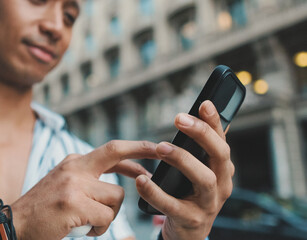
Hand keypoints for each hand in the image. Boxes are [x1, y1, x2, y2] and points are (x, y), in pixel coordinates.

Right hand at [11, 140, 157, 239]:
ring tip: (92, 223)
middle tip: (161, 151)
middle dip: (143, 148)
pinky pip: (106, 217)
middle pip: (115, 150)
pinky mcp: (73, 203)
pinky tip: (86, 230)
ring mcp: (73, 184)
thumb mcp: (65, 186)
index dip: (135, 150)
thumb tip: (119, 185)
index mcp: (73, 162)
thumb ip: (89, 180)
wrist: (14, 226)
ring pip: (116, 197)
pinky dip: (101, 228)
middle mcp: (74, 167)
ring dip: (110, 215)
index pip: (111, 150)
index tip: (154, 151)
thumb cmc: (43, 211)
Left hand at [136, 100, 233, 239]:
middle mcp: (222, 186)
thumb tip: (200, 115)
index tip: (204, 103)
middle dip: (201, 135)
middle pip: (220, 156)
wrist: (189, 234)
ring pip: (203, 179)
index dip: (215, 122)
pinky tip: (142, 180)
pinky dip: (156, 192)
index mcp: (223, 170)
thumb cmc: (191, 196)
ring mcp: (208, 205)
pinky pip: (172, 205)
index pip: (222, 141)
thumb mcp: (200, 172)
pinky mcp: (190, 220)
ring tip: (161, 147)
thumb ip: (201, 149)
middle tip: (179, 120)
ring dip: (182, 160)